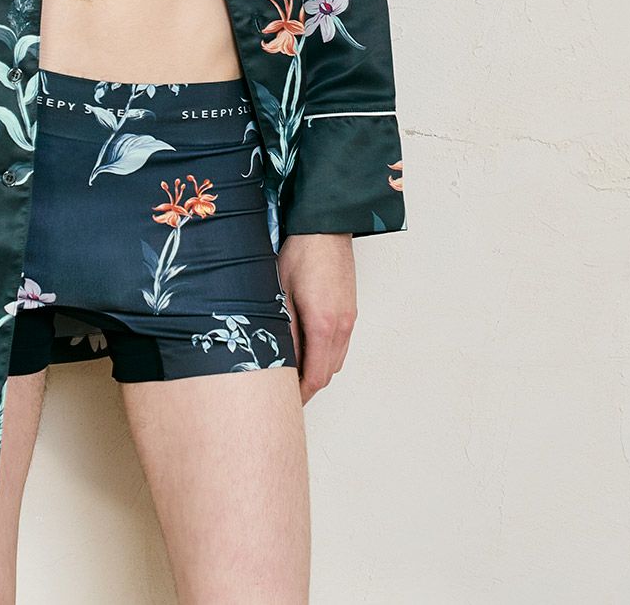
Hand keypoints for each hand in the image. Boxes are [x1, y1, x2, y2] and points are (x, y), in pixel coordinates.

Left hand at [276, 233, 356, 403]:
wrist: (326, 226)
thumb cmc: (302, 253)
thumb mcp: (282, 293)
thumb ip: (283, 331)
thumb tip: (279, 360)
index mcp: (323, 325)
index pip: (316, 377)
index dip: (300, 394)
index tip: (285, 401)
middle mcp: (342, 326)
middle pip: (328, 373)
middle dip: (307, 385)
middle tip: (284, 390)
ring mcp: (349, 318)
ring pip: (336, 360)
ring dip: (318, 369)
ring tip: (293, 369)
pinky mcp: (350, 309)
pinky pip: (341, 344)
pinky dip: (326, 353)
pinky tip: (308, 346)